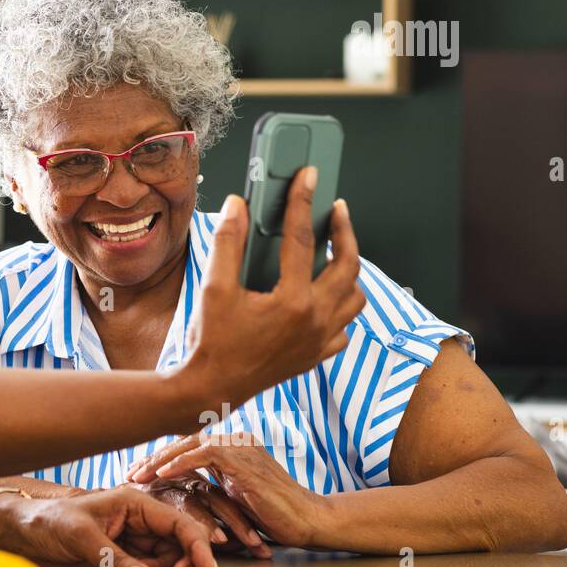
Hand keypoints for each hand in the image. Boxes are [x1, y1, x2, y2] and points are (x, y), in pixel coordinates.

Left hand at [0, 487, 219, 566]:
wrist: (24, 532)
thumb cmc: (48, 521)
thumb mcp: (79, 535)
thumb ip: (113, 557)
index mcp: (133, 501)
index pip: (175, 521)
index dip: (196, 543)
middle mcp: (138, 518)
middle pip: (178, 541)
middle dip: (184, 560)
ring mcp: (132, 538)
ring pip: (166, 557)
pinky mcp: (123, 555)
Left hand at [127, 434, 328, 548]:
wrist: (307, 520)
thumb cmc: (273, 514)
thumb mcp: (233, 495)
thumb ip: (212, 484)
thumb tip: (181, 488)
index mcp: (233, 446)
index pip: (188, 445)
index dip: (160, 458)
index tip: (137, 473)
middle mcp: (236, 440)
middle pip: (184, 440)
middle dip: (153, 457)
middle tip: (129, 473)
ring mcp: (241, 446)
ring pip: (190, 443)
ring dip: (160, 459)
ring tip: (138, 475)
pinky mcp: (244, 459)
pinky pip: (205, 453)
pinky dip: (181, 462)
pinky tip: (161, 475)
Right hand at [182, 168, 365, 412]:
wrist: (212, 389)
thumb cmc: (211, 341)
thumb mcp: (213, 287)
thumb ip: (228, 242)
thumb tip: (238, 205)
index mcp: (292, 301)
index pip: (301, 238)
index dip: (303, 201)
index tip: (309, 177)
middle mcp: (315, 320)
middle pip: (347, 265)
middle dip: (344, 232)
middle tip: (334, 210)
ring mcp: (320, 340)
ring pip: (355, 297)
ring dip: (348, 270)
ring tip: (333, 252)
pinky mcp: (317, 355)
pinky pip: (344, 326)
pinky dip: (340, 307)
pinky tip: (322, 297)